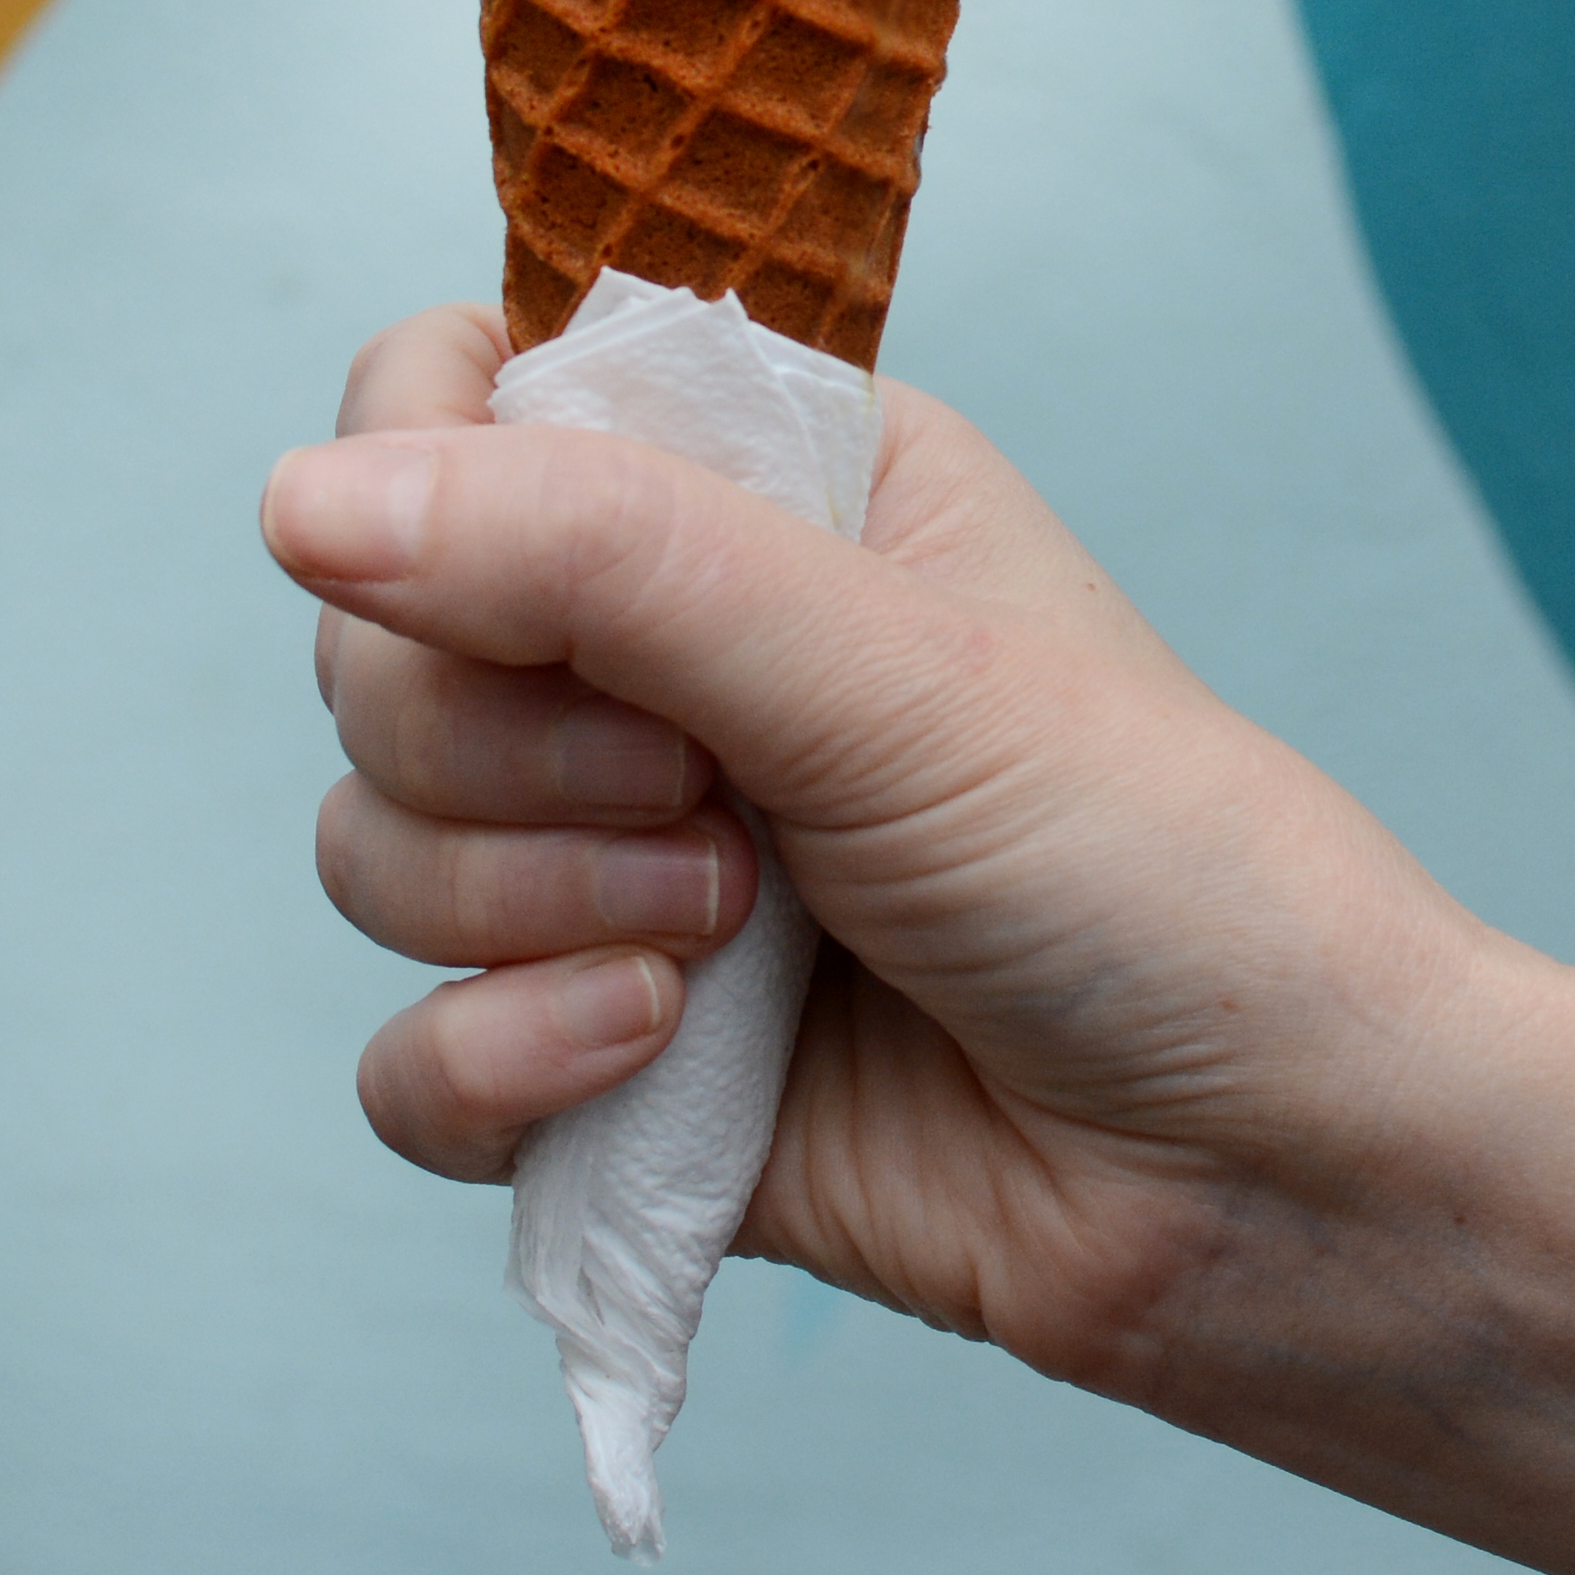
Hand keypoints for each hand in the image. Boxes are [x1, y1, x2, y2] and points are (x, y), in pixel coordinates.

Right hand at [265, 302, 1484, 1386]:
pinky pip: (404, 1058)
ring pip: (367, 848)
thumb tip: (295, 494)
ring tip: (731, 945)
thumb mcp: (884, 665)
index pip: (451, 391)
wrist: (1279, 1183)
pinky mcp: (604, 1068)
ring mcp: (621, 868)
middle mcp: (662, 660)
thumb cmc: (1157, 873)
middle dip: (502, 745)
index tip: (533, 577)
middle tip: (713, 799)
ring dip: (519, 907)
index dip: (430, 482)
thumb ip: (592, 556)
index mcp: (750, 488)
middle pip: (372, 644)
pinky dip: (494, 1067)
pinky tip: (648, 1063)